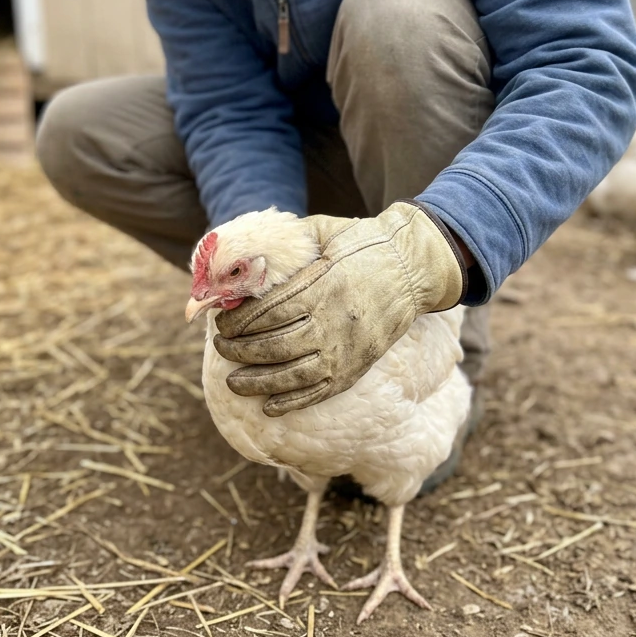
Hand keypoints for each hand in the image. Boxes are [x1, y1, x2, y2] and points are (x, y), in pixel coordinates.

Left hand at [212, 200, 467, 415]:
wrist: (414, 268)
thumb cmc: (364, 244)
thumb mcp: (325, 230)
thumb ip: (288, 241)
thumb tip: (247, 253)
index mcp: (322, 284)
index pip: (266, 313)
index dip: (237, 323)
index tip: (221, 323)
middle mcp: (332, 320)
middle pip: (273, 346)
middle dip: (238, 351)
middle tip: (221, 348)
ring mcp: (345, 348)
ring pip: (291, 375)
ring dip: (256, 382)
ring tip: (234, 382)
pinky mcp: (356, 367)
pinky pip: (319, 392)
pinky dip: (291, 403)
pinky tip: (269, 406)